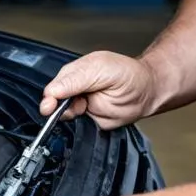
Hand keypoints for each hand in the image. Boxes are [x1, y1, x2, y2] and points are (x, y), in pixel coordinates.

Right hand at [40, 51, 157, 129]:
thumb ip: (75, 80)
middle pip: (54, 101)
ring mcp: (81, 105)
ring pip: (63, 115)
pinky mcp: (89, 120)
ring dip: (67, 116)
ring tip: (81, 109)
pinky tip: (83, 119)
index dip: (50, 96)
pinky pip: (75, 126)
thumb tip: (52, 91)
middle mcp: (75, 89)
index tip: (49, 105)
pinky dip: (75, 126)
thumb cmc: (128, 74)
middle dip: (55, 107)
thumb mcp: (99, 69)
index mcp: (74, 73)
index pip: (54, 86)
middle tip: (62, 109)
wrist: (147, 92)